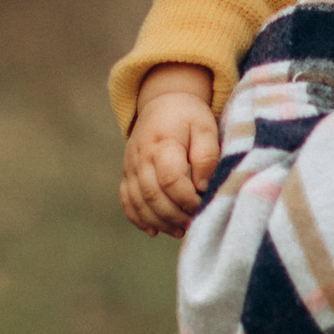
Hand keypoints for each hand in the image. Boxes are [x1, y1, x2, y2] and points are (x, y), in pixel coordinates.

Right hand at [121, 71, 222, 237]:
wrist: (162, 102)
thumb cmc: (188, 116)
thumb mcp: (205, 128)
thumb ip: (206, 157)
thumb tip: (202, 188)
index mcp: (162, 143)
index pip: (170, 179)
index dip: (187, 198)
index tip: (203, 204)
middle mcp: (141, 157)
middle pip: (153, 195)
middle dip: (175, 215)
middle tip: (194, 222)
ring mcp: (130, 166)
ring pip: (138, 202)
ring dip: (159, 222)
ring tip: (180, 231)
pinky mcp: (127, 174)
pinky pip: (127, 201)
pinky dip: (139, 219)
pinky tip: (155, 231)